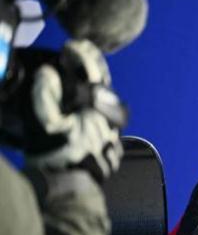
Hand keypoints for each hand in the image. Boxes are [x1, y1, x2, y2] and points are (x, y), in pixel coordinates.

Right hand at [25, 39, 126, 182]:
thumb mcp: (44, 123)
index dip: (82, 56)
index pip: (93, 73)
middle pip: (106, 86)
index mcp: (96, 107)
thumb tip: (48, 73)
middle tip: (82, 54)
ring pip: (111, 103)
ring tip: (84, 78)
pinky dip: (100, 108)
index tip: (71, 46)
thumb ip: (45, 95)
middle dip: (94, 68)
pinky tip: (89, 108)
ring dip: (98, 88)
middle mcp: (111, 118)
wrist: (73, 189)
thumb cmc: (57, 155)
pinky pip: (110, 119)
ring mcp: (115, 132)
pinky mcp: (113, 146)